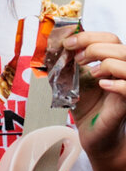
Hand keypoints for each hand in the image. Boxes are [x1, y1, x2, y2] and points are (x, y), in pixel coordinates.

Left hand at [68, 31, 125, 163]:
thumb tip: (51, 40)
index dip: (88, 36)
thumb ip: (68, 59)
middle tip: (77, 58)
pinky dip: (117, 83)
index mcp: (111, 61)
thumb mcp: (72, 77)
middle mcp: (123, 72)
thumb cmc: (85, 105)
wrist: (93, 134)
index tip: (68, 43)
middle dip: (93, 46)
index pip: (110, 38)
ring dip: (105, 62)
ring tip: (90, 73)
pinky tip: (102, 85)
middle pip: (119, 46)